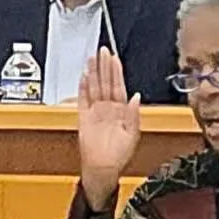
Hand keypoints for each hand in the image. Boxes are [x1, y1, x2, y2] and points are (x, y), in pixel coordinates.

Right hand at [77, 47, 141, 209]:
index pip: (118, 85)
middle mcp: (108, 108)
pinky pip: (83, 100)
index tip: (114, 58)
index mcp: (121, 110)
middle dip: (104, 66)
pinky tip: (83, 77)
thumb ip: (134, 114)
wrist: (103, 168)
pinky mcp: (84, 118)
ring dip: (93, 73)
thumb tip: (136, 97)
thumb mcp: (133, 134)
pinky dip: (82, 88)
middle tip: (102, 50)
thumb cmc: (119, 155)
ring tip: (92, 59)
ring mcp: (96, 112)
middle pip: (105, 82)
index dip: (116, 71)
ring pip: (94, 87)